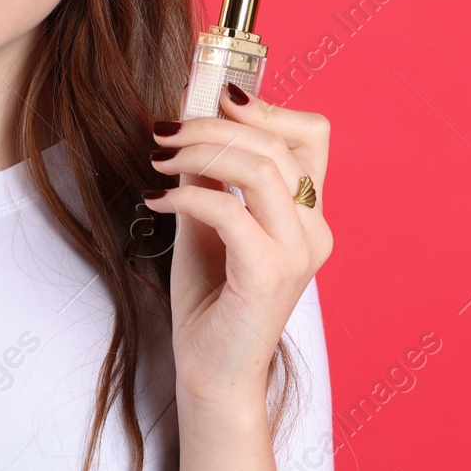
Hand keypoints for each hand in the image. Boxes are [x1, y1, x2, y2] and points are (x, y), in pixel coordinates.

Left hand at [145, 83, 332, 409]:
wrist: (210, 371)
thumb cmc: (210, 298)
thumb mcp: (207, 220)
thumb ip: (209, 175)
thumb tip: (190, 123)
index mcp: (308, 213)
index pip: (311, 136)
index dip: (266, 106)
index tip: (214, 99)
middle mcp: (314, 229)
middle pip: (276, 143)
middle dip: (212, 126)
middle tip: (164, 132)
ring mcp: (298, 252)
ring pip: (260, 168)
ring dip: (199, 151)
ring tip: (158, 158)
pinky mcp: (270, 273)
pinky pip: (229, 210)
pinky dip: (187, 193)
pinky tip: (156, 198)